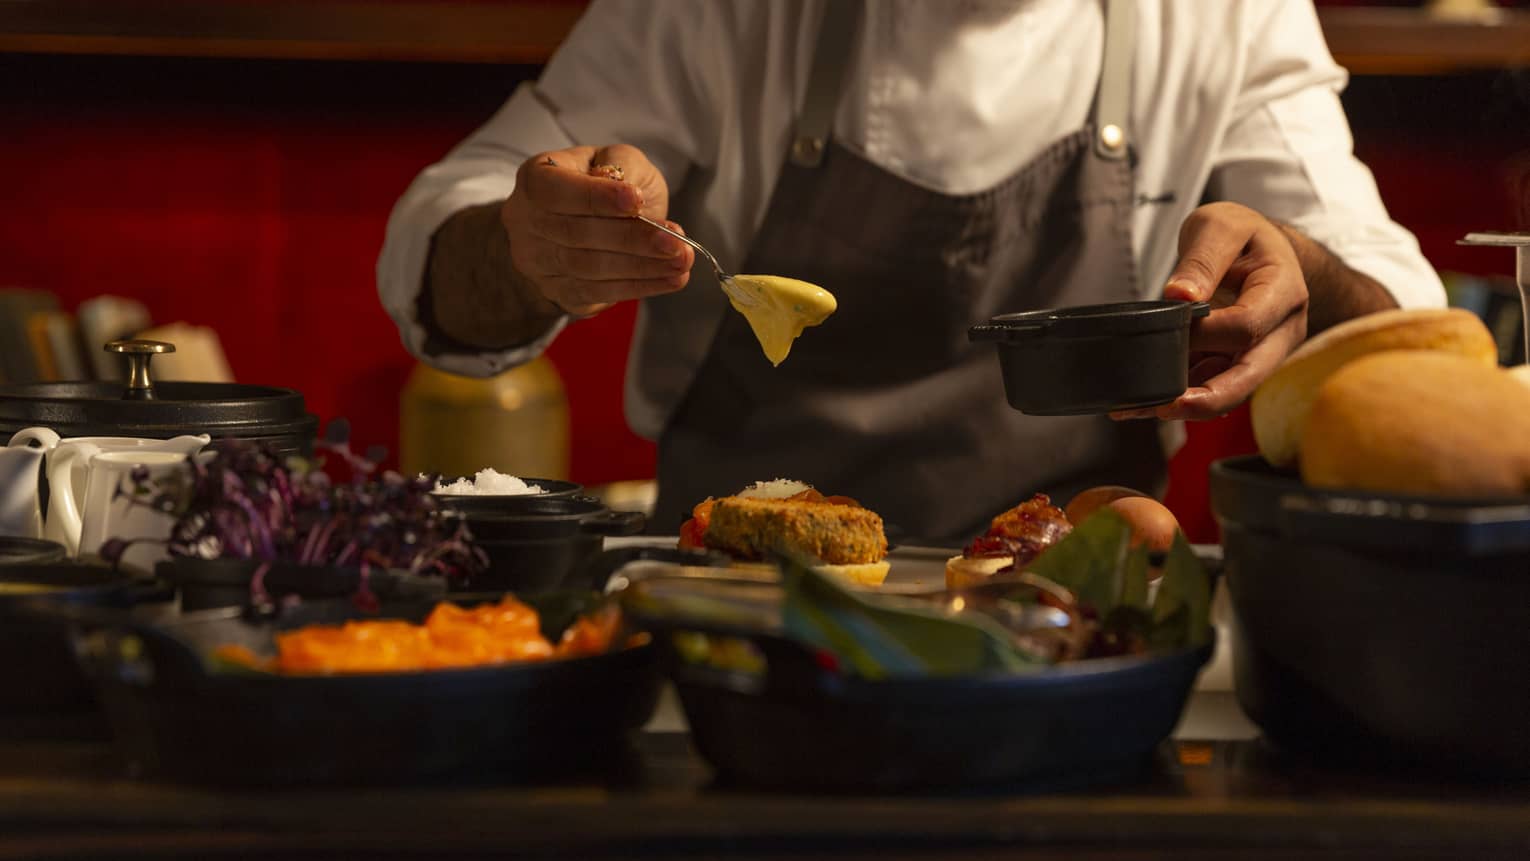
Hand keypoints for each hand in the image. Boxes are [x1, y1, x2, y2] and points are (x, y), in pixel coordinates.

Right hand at [501, 144, 694, 317]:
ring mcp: (540, 262)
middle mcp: (528, 222)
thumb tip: (624, 189)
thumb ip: (620, 166)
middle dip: (632, 239)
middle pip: (576, 234)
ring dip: (642, 267)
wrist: (581, 223)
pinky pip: (599, 293)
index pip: (556, 190)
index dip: (595, 197)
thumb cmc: (602, 184)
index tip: (637, 201)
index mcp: (536, 178)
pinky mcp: (560, 292)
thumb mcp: (614, 159)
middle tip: (675, 241)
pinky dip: (639, 286)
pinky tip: (669, 279)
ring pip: (590, 268)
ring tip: (681, 261)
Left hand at [1111, 202, 1308, 421]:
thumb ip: (1202, 259)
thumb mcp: (1221, 226)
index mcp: (1284, 292)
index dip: (1206, 333)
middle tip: (1163, 407)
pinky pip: (1212, 385)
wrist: (1259, 248)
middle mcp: (1281, 331)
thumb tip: (1179, 296)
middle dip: (1207, 398)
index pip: (1247, 326)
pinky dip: (1181, 395)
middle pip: (1248, 376)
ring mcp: (1261, 352)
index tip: (1171, 325)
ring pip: (1228, 390)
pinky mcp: (1237, 363)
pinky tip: (1144, 401)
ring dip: (1186, 405)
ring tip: (1137, 407)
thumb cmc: (1242, 235)